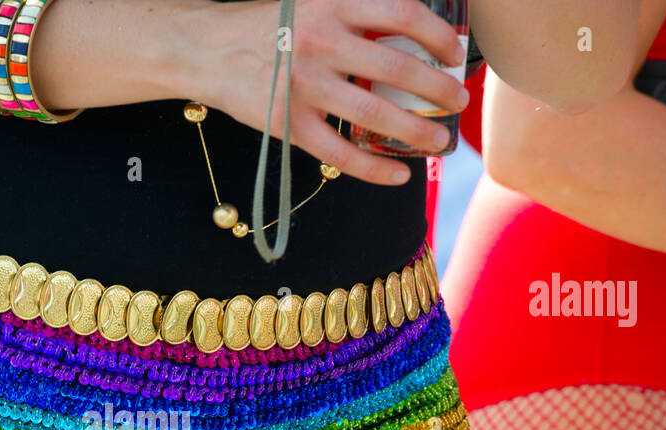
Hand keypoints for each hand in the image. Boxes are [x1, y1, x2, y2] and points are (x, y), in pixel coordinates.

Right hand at [183, 0, 469, 183]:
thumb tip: (410, 30)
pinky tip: (397, 176)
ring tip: (438, 141)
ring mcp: (303, 86)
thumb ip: (355, 13)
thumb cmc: (268, 26)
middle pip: (398, 68)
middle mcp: (321, 42)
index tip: (453, 52)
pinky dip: (372, 169)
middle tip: (456, 103)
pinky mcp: (287, 124)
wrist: (208, 49)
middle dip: (438, 90)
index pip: (402, 14)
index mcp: (332, 5)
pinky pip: (338, 153)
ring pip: (373, 113)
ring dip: (415, 132)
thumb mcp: (312, 1)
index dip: (437, 34)